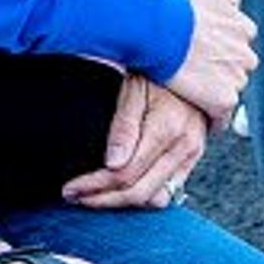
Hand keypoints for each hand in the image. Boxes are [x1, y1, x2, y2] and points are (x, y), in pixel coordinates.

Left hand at [62, 73, 214, 209]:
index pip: (125, 173)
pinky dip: (144, 197)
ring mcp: (192, 154)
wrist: (188, 61)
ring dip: (122, 202)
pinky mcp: (193, 158)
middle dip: (103, 199)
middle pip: (139, 192)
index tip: (70, 188)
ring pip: (155, 198)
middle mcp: (184, 146)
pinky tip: (121, 191)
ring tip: (94, 196)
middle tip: (75, 196)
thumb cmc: (155, 69)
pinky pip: (169, 191)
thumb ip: (123, 126)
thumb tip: (112, 164)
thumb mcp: (132, 88)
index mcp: (167, 128)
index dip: (94, 186)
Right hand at [155, 0, 255, 121]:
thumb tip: (233, 1)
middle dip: (221, 64)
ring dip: (215, 87)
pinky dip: (211, 115)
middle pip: (237, 63)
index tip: (204, 45)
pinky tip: (197, 110)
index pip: (239, 38)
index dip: (220, 41)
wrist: (157, 25)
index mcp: (242, 26)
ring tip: (190, 86)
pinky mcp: (224, 99)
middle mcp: (245, 50)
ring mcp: (236, 76)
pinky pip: (221, 114)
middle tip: (193, 64)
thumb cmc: (174, 0)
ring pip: (229, 87)